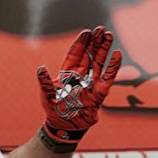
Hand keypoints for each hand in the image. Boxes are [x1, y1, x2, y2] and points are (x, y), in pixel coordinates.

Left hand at [37, 28, 121, 152]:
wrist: (64, 128)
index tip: (86, 32)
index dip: (81, 44)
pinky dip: (113, 67)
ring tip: (109, 35)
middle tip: (101, 29)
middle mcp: (80, 77)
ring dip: (104, 50)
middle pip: (89, 55)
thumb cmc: (54, 112)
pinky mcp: (99, 94)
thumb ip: (45, 83)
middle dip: (95, 42)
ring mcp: (91, 84)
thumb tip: (40, 68)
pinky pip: (108, 78)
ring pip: (99, 63)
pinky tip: (117, 54)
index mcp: (67, 74)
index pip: (75, 55)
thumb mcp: (46, 96)